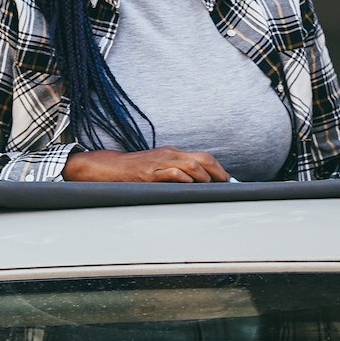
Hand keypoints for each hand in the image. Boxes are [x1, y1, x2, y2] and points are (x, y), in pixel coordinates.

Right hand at [63, 146, 230, 182]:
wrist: (111, 167)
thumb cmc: (137, 170)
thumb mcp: (160, 165)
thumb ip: (178, 171)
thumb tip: (200, 183)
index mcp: (174, 152)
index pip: (203, 157)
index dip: (218, 169)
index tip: (228, 181)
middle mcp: (170, 154)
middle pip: (202, 159)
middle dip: (218, 172)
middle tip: (226, 185)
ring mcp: (160, 163)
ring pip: (191, 165)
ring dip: (204, 178)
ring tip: (208, 188)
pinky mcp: (150, 173)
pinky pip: (173, 173)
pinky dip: (184, 180)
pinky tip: (189, 187)